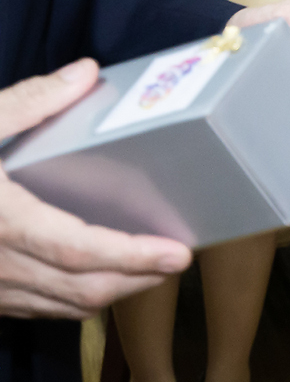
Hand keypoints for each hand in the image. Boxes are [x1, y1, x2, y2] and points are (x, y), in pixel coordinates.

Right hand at [0, 60, 192, 318]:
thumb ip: (30, 102)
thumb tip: (87, 73)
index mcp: (1, 222)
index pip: (79, 252)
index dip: (133, 258)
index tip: (177, 252)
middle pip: (81, 290)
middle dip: (137, 280)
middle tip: (179, 259)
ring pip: (61, 307)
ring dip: (110, 293)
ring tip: (149, 268)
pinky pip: (35, 308)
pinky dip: (73, 298)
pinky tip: (95, 277)